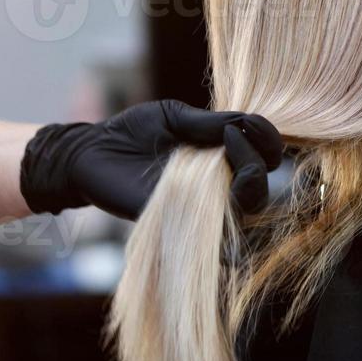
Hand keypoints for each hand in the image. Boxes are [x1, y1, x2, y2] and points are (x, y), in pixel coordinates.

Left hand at [20, 99, 283, 219]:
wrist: (91, 151)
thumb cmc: (131, 132)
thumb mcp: (174, 116)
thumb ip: (210, 123)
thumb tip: (247, 126)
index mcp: (221, 157)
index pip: (264, 158)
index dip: (270, 143)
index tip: (251, 125)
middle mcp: (215, 187)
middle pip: (259, 192)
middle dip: (256, 165)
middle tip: (230, 138)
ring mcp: (199, 210)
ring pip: (246, 217)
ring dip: (247, 186)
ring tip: (223, 157)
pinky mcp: (179, 227)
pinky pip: (217, 244)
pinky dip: (227, 232)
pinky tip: (212, 196)